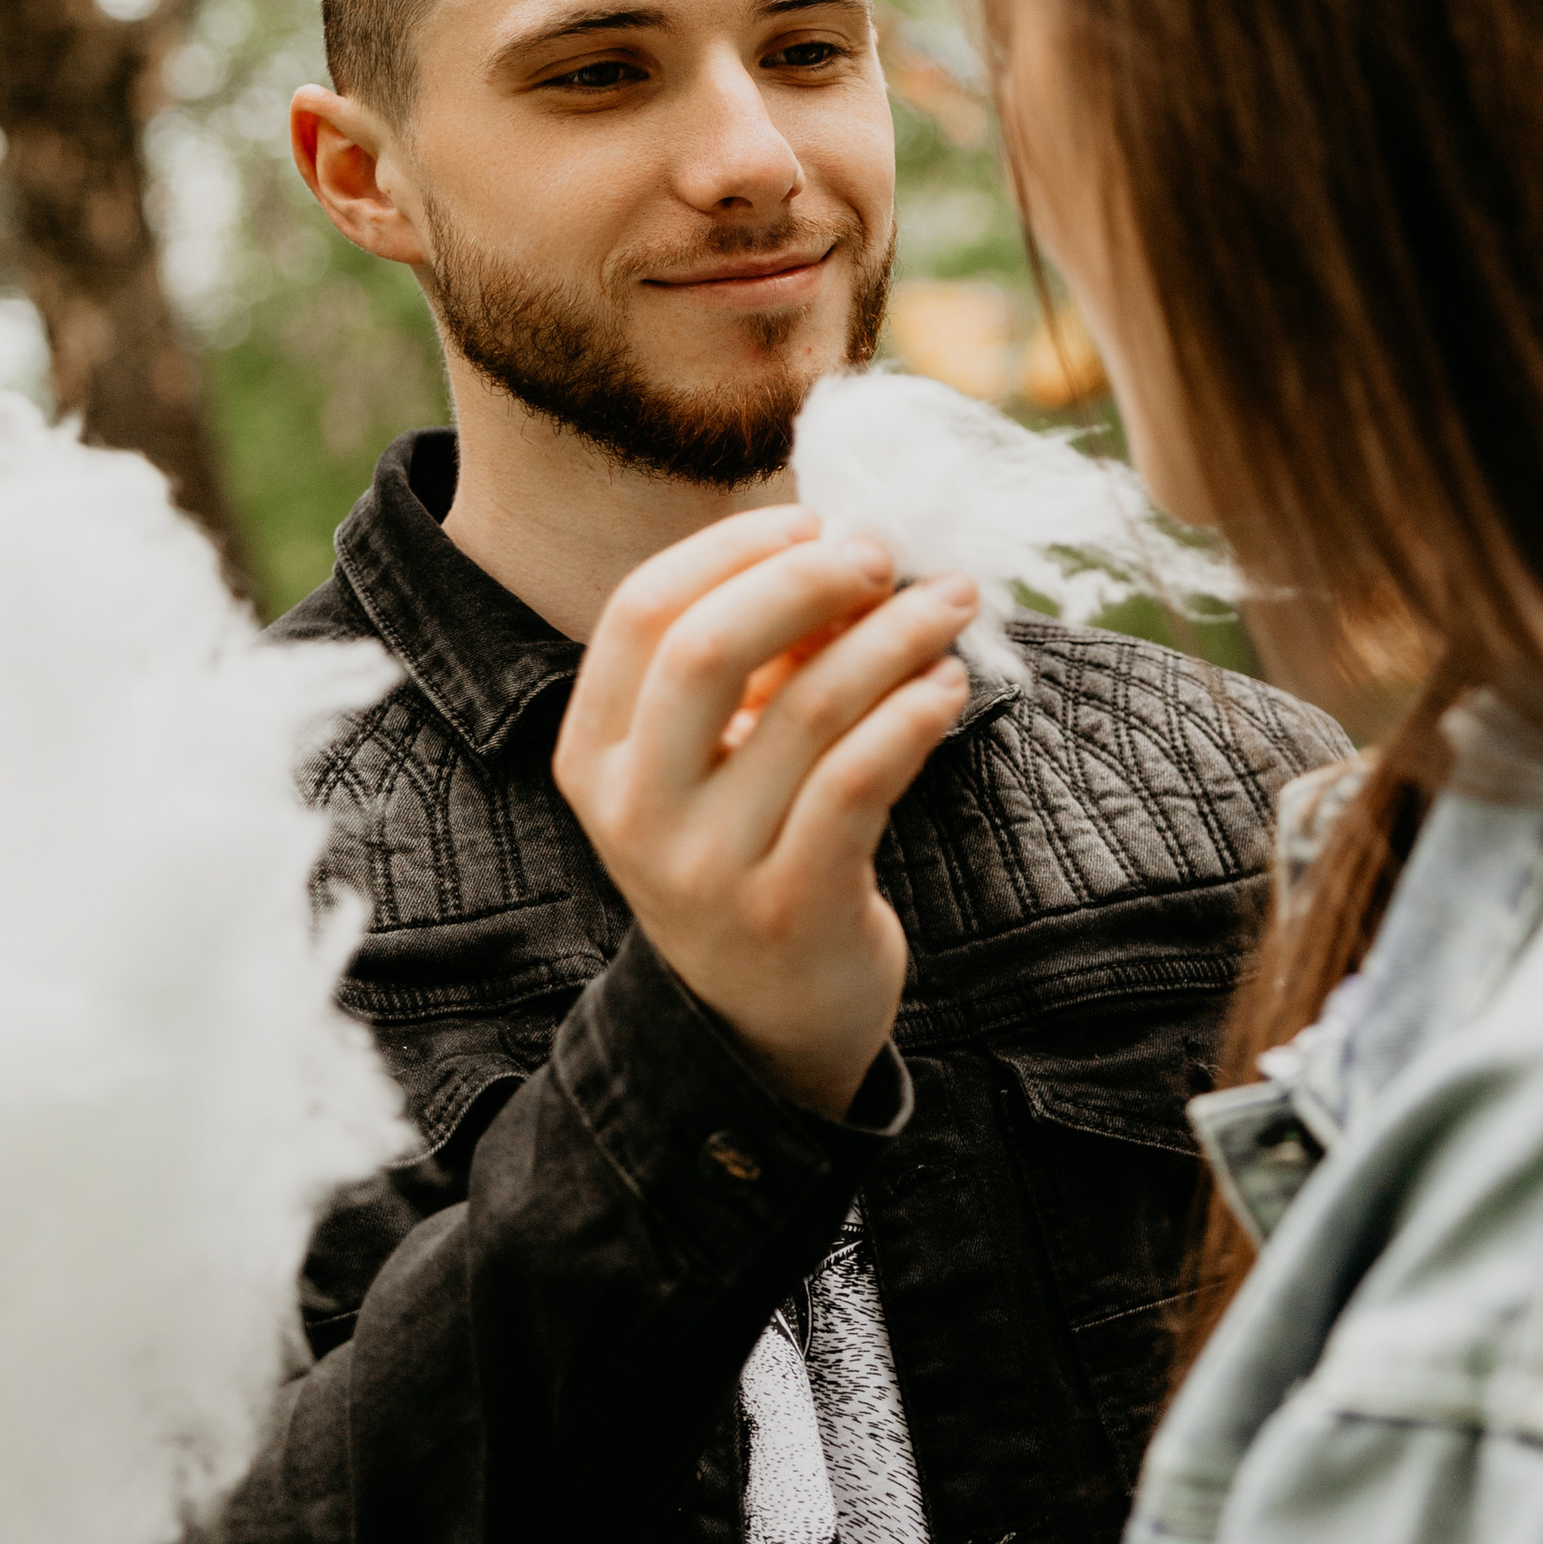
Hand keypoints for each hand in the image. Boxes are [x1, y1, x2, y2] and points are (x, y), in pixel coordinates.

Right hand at [553, 505, 974, 1117]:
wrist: (763, 1021)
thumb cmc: (745, 848)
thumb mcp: (710, 761)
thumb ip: (751, 664)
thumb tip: (841, 551)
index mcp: (594, 755)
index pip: (640, 613)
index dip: (731, 550)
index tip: (811, 523)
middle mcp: (634, 811)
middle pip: (707, 648)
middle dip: (808, 580)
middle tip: (884, 555)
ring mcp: (708, 869)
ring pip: (807, 709)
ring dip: (893, 638)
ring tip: (948, 606)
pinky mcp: (791, 909)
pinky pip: (860, 780)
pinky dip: (913, 714)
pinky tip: (947, 686)